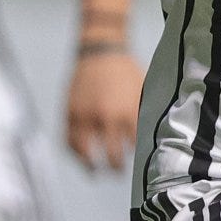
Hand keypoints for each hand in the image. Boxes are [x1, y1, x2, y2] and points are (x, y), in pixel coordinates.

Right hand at [66, 48, 143, 170]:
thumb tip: (151, 139)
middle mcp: (106, 117)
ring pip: (86, 152)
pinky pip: (69, 139)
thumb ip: (143, 116)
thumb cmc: (126, 71)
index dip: (138, 158)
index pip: (135, 148)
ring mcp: (85, 116)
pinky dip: (74, 151)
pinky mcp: (70, 112)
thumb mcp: (142, 93)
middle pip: (112, 155)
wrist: (101, 49)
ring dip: (91, 165)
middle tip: (118, 171)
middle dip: (117, 166)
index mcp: (128, 112)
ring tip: (95, 171)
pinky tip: (80, 156)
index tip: (139, 164)